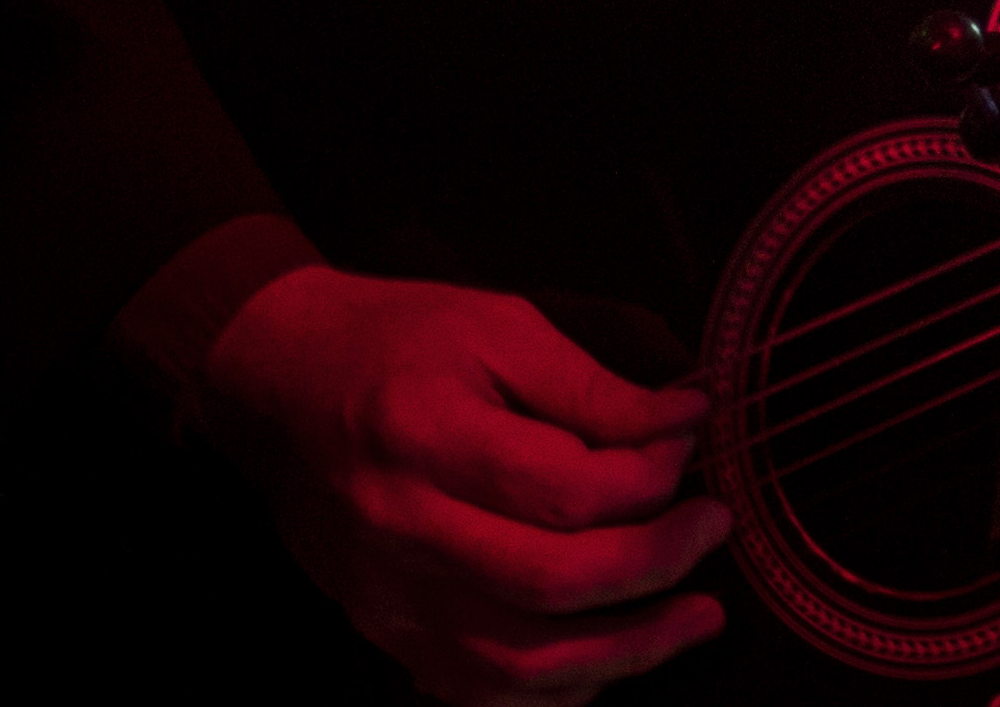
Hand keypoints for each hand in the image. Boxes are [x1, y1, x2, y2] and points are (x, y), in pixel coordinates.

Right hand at [192, 265, 729, 702]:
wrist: (285, 387)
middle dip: (655, 567)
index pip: (563, 490)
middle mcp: (402, 530)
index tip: (692, 450)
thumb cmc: (399, 344)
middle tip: (714, 531)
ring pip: (516, 663)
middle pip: (548, 583)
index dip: (650, 479)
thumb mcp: (501, 328)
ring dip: (623, 653)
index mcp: (429, 438)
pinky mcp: (384, 632)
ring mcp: (388, 595)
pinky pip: (477, 691)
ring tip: (693, 621)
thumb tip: (688, 418)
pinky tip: (612, 659)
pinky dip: (555, 690)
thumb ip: (594, 388)